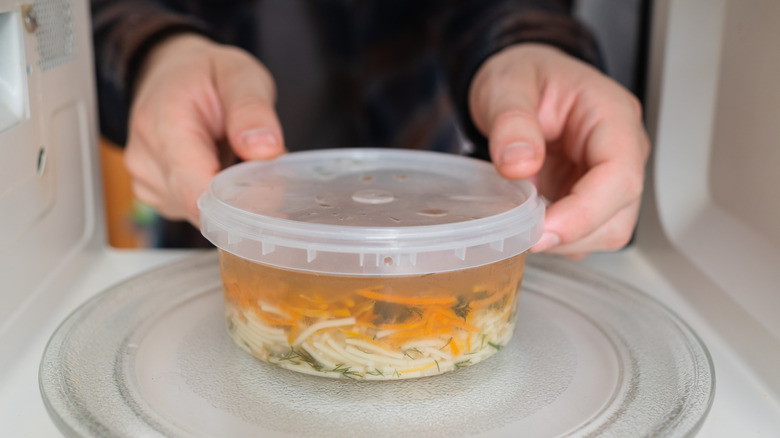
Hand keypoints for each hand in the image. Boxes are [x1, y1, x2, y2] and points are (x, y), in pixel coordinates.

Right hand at [125, 34, 284, 224]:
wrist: (170, 74)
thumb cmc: (206, 74)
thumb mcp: (239, 73)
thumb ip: (252, 109)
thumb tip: (266, 150)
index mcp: (164, 124)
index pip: (198, 191)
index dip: (240, 203)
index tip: (275, 195)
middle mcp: (146, 159)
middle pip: (202, 208)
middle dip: (242, 196)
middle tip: (264, 166)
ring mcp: (146, 181)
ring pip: (202, 215)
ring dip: (230, 197)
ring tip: (235, 158)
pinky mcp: (156, 196)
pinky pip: (195, 212)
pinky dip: (216, 199)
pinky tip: (218, 169)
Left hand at [469, 44, 649, 258]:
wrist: (518, 83)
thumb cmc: (523, 77)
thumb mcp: (506, 85)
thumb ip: (511, 122)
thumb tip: (519, 164)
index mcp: (612, 115)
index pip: (620, 175)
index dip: (584, 212)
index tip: (543, 230)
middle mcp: (621, 149)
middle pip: (619, 214)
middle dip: (570, 232)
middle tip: (520, 231)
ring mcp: (609, 177)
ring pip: (606, 231)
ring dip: (564, 239)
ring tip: (522, 219)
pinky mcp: (591, 197)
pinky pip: (585, 233)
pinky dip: (557, 237)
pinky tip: (529, 220)